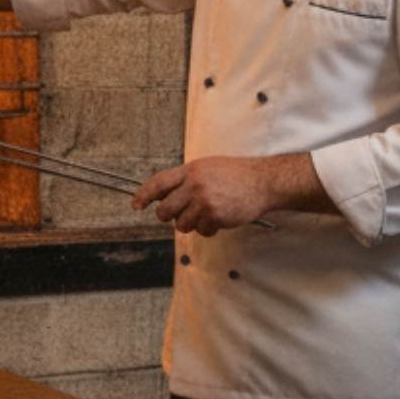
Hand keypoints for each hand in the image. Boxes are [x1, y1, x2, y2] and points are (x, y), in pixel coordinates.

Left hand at [132, 157, 277, 235]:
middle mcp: (194, 185)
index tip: (136, 204)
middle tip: (177, 215)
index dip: (144, 195)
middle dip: (167, 216)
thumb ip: (186, 178)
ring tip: (205, 215)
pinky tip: (218, 219)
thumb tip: (163, 194)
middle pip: (164, 210)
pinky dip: (208, 229)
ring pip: (181, 224)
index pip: (158, 183)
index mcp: (191, 170)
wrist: (263, 181)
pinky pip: (201, 231)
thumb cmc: (236, 174)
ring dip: (190, 224)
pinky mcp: (215, 216)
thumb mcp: (207, 167)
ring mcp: (204, 202)